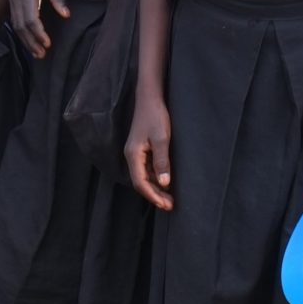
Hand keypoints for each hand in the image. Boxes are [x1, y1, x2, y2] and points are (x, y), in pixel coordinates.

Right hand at [9, 0, 67, 57]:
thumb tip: (66, 16)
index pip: (31, 20)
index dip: (39, 34)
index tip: (48, 44)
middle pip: (21, 27)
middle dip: (31, 42)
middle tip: (42, 55)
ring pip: (16, 25)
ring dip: (26, 40)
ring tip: (36, 51)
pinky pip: (14, 19)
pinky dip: (21, 31)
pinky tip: (28, 38)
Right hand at [124, 94, 172, 211]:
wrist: (150, 98)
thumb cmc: (156, 116)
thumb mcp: (161, 138)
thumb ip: (162, 161)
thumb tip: (164, 184)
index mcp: (133, 156)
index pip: (140, 183)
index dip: (153, 196)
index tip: (167, 205)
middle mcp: (132, 157)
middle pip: (141, 182)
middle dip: (155, 195)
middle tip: (170, 205)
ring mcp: (135, 153)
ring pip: (144, 177)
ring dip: (156, 188)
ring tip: (170, 198)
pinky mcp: (141, 149)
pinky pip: (146, 169)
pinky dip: (155, 178)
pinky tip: (165, 181)